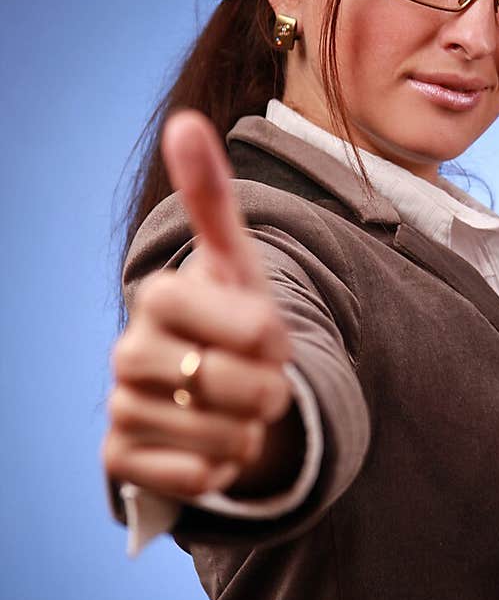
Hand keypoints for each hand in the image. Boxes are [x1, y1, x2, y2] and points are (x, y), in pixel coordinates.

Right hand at [102, 110, 295, 500]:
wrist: (211, 392)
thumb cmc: (232, 321)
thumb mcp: (237, 263)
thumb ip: (214, 198)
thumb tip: (185, 121)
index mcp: (159, 296)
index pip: (250, 327)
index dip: (275, 337)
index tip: (269, 335)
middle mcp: (126, 351)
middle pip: (238, 387)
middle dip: (269, 390)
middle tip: (259, 380)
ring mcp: (121, 407)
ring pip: (224, 437)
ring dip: (249, 430)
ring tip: (236, 411)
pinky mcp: (122, 461)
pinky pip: (198, 478)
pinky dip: (222, 469)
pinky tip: (212, 446)